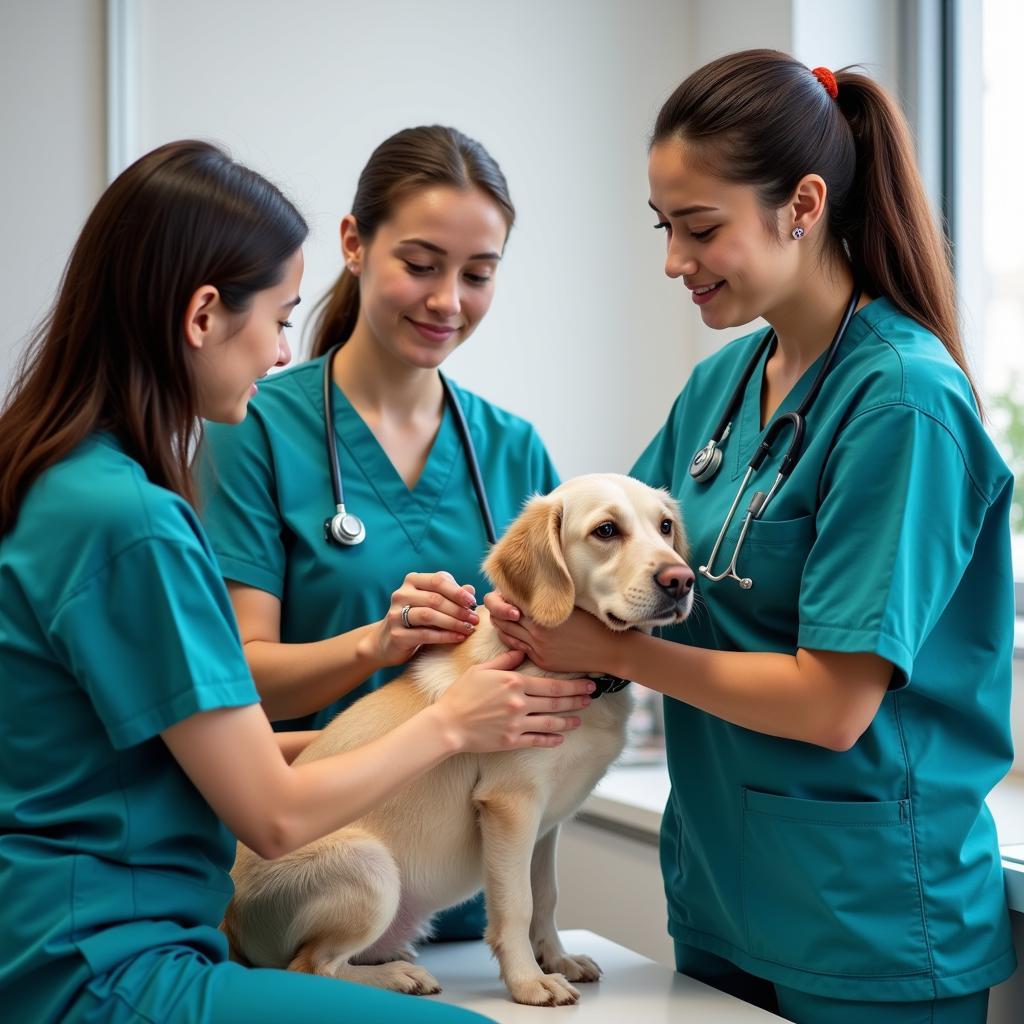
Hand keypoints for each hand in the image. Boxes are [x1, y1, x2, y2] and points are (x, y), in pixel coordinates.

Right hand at [373, 571, 479, 666]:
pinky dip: (445, 636)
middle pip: (435, 598)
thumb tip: (471, 589)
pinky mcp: (397, 634)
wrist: (388, 642)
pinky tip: (459, 637)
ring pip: (429, 615)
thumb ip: (451, 595)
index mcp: (412, 581)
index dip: (458, 591)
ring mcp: (396, 614)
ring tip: (469, 628)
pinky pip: (425, 634)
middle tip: (475, 619)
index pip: (438, 580)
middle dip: (459, 609)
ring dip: (453, 622)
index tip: (473, 603)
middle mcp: (401, 594)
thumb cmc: (417, 619)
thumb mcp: (433, 604)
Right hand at [435, 649, 595, 751]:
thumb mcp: (482, 670)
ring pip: (551, 722)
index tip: (587, 684)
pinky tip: (561, 738)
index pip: (552, 684)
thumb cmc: (462, 694)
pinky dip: (551, 739)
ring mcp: (517, 723)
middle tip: (592, 698)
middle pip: (556, 702)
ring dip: (569, 721)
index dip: (573, 685)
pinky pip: (537, 740)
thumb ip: (504, 661)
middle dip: (577, 700)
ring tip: (580, 720)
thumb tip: (521, 651)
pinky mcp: (512, 740)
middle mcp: (520, 703)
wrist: (448, 724)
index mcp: (514, 682)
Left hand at [483, 592, 614, 674]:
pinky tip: (512, 632)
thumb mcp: (568, 603)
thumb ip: (545, 597)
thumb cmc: (593, 621)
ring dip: (501, 624)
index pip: (508, 600)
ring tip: (503, 616)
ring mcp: (537, 648)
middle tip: (499, 602)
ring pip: (506, 634)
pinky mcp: (541, 660)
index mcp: (542, 614)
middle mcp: (536, 632)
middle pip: (502, 618)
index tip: (506, 590)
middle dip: (497, 610)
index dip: (503, 594)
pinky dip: (511, 639)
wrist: (609, 650)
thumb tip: (527, 586)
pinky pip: (517, 648)